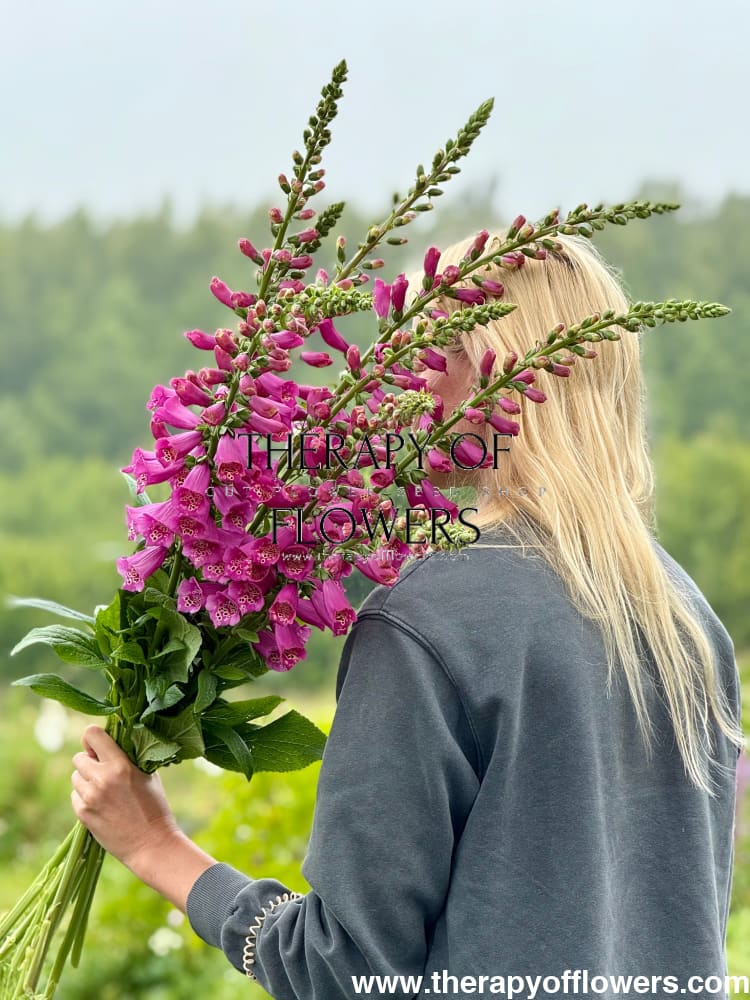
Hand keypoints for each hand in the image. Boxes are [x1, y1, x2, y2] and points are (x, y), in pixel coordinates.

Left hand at [71, 725, 217, 911]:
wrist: (151, 844)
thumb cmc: (155, 806)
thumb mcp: (148, 774)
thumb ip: (130, 756)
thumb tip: (116, 740)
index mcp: (120, 765)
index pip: (91, 734)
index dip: (93, 739)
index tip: (99, 746)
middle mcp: (101, 779)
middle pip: (78, 757)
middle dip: (89, 761)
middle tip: (103, 770)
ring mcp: (89, 798)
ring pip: (75, 777)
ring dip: (86, 780)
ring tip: (105, 790)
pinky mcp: (83, 814)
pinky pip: (75, 796)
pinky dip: (84, 797)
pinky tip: (101, 805)